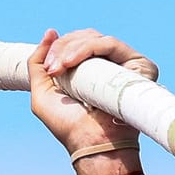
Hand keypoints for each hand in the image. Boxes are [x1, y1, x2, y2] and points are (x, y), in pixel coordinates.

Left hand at [28, 28, 155, 174]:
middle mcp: (109, 64)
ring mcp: (123, 63)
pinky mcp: (137, 64)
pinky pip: (111, 45)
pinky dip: (89, 49)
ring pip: (97, 39)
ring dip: (74, 48)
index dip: (60, 47)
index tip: (49, 68)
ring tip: (61, 67)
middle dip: (64, 47)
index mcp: (90, 69)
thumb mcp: (41, 92)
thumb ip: (37, 63)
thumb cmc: (68, 124)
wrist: (91, 142)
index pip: (76, 42)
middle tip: (53, 68)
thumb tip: (50, 32)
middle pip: (86, 36)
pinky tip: (73, 63)